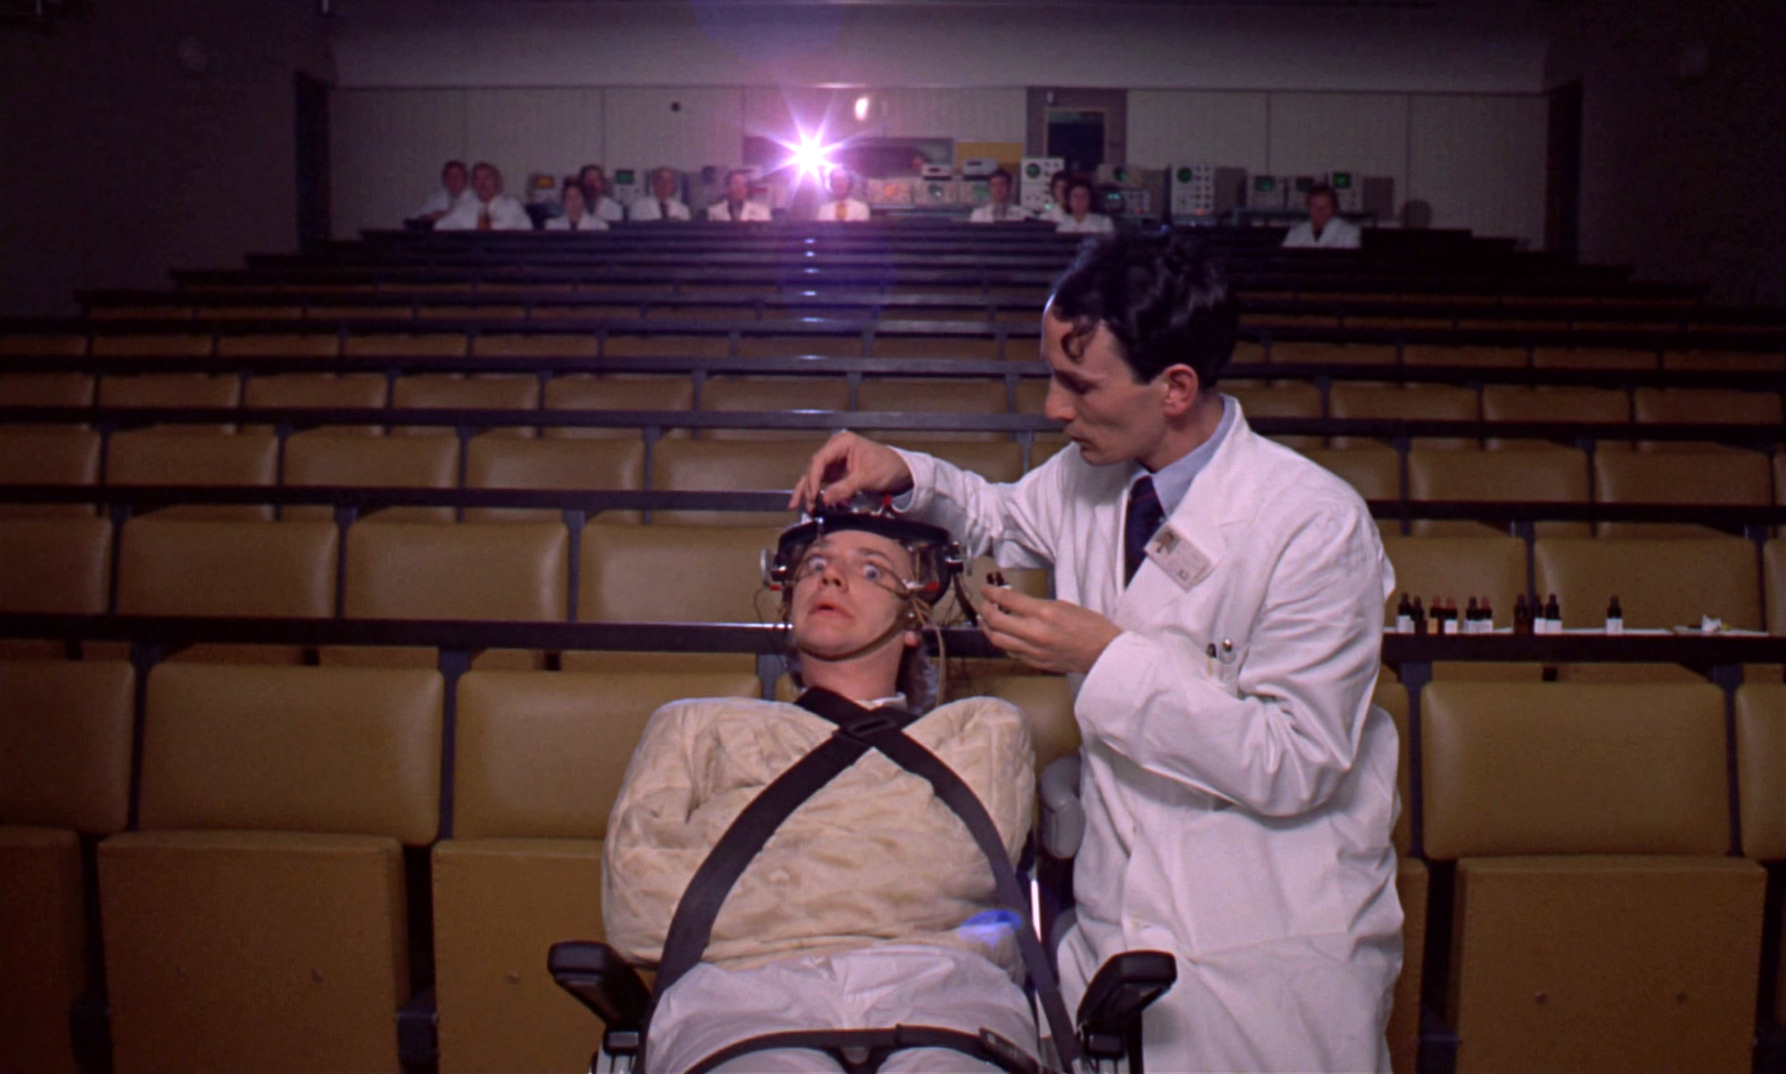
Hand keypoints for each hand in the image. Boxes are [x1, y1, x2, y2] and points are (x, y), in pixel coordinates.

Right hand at [789, 431, 913, 509]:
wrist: (900, 470)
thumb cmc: (887, 468)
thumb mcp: (867, 478)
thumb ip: (845, 488)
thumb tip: (824, 500)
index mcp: (842, 443)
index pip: (820, 459)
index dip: (814, 478)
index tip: (813, 495)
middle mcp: (834, 448)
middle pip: (815, 468)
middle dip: (810, 488)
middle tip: (811, 505)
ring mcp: (834, 460)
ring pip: (814, 475)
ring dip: (809, 491)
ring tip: (801, 507)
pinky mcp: (836, 471)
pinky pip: (822, 481)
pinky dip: (815, 492)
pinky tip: (805, 503)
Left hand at [978, 585, 1121, 674]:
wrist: (1104, 653)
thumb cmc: (1091, 626)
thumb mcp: (1064, 606)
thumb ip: (1039, 606)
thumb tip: (1019, 604)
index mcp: (1044, 613)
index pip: (1007, 600)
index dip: (991, 592)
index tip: (985, 589)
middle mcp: (1034, 632)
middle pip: (995, 621)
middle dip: (985, 609)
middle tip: (984, 603)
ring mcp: (1033, 650)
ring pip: (997, 640)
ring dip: (987, 628)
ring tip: (986, 620)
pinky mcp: (1035, 663)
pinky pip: (1010, 652)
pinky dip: (1003, 642)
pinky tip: (1003, 636)